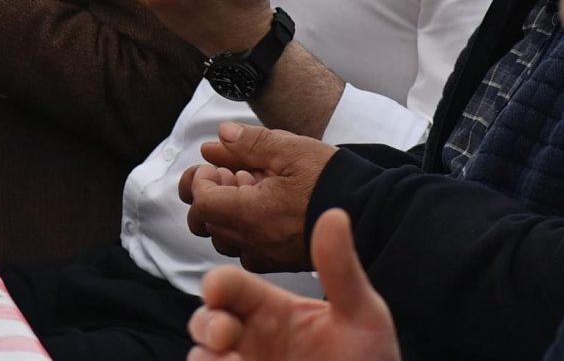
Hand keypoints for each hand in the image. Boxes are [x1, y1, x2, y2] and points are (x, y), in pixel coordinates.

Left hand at [183, 121, 338, 271]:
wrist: (371, 213)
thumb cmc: (332, 181)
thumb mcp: (290, 149)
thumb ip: (249, 143)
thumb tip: (218, 139)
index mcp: (250, 214)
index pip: (199, 202)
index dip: (199, 179)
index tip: (216, 164)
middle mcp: (253, 242)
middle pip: (206, 223)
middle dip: (210, 194)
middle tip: (232, 173)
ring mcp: (267, 256)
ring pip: (225, 238)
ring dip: (227, 211)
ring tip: (252, 187)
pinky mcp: (281, 262)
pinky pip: (248, 250)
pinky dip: (245, 228)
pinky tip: (266, 206)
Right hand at [189, 209, 398, 360]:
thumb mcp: (361, 315)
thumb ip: (341, 269)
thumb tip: (334, 216)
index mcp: (275, 310)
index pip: (232, 285)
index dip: (218, 283)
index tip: (216, 288)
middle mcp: (255, 338)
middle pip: (207, 319)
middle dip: (206, 323)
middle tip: (224, 334)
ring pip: (202, 356)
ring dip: (206, 357)